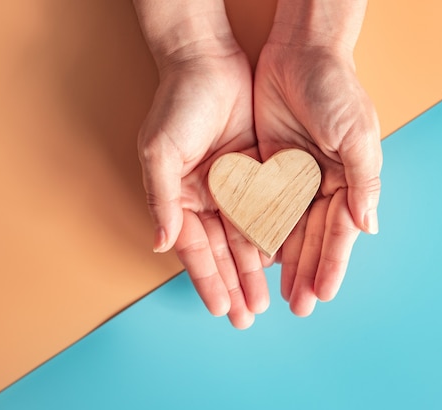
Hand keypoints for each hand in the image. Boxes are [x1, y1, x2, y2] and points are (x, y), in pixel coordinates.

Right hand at [136, 20, 268, 327]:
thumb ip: (161, 200)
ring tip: (265, 300)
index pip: (194, 249)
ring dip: (254, 268)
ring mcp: (232, 187)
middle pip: (221, 250)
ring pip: (245, 236)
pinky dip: (272, 235)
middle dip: (234, 284)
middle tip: (247, 316)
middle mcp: (205, 198)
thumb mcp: (161, 152)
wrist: (207, 61)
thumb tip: (161, 243)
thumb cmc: (177, 104)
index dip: (207, 279)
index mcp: (179, 198)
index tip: (220, 308)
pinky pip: (267, 210)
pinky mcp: (256, 172)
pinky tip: (280, 259)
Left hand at [254, 40, 381, 315]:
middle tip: (298, 307)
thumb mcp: (356, 135)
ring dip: (284, 261)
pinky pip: (263, 207)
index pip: (338, 232)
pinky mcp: (268, 168)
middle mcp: (322, 184)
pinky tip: (256, 257)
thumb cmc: (336, 89)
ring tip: (278, 293)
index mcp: (348, 180)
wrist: (301, 52)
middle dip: (306, 272)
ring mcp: (294, 178)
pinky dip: (260, 232)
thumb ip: (364, 182)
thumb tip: (369, 228)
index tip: (322, 295)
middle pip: (313, 237)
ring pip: (287, 229)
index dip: (331, 264)